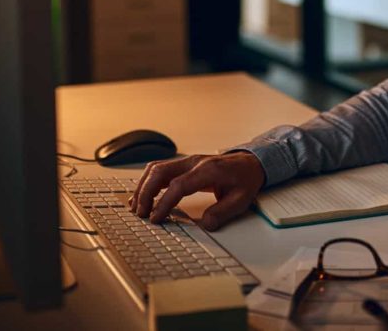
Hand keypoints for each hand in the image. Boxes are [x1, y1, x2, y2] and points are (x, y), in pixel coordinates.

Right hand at [129, 151, 265, 230]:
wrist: (250, 163)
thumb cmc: (245, 179)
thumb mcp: (241, 199)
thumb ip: (223, 212)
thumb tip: (205, 225)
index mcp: (208, 170)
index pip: (178, 185)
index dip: (164, 202)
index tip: (156, 218)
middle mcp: (194, 163)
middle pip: (160, 172)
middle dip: (146, 193)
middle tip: (141, 214)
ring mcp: (187, 162)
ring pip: (156, 168)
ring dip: (143, 186)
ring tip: (137, 206)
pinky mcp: (184, 165)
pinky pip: (160, 169)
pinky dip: (148, 182)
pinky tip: (143, 195)